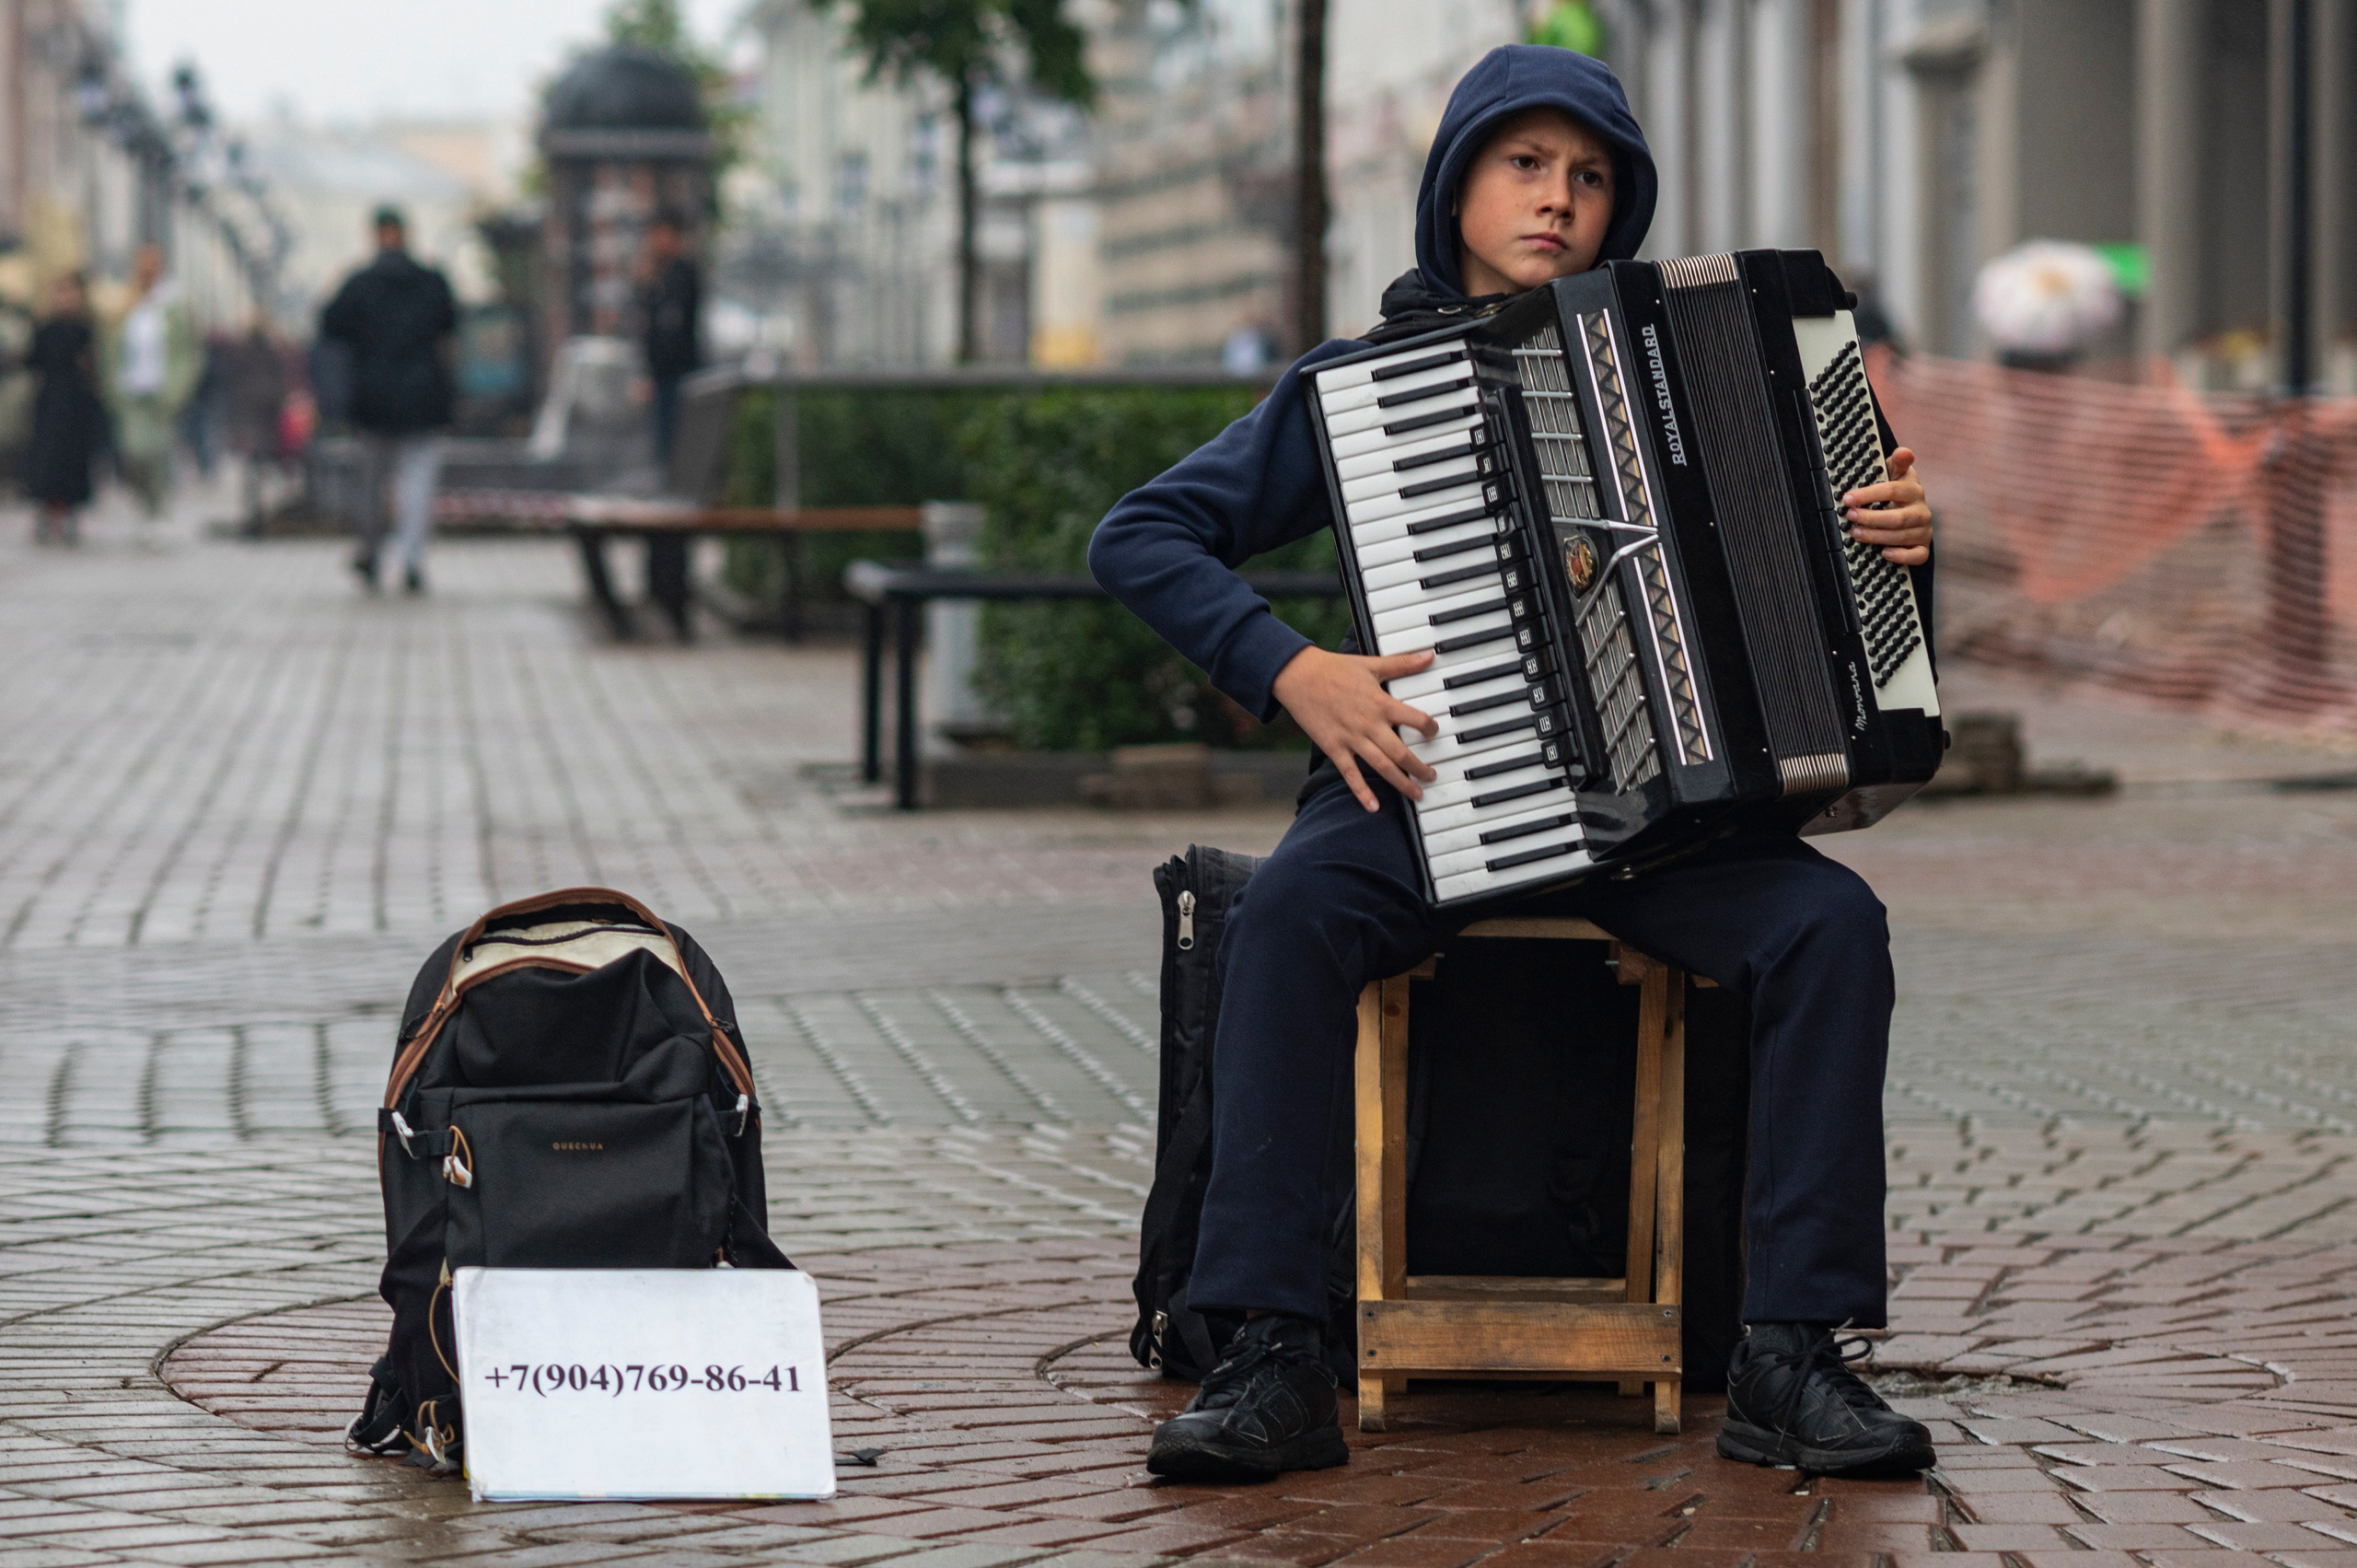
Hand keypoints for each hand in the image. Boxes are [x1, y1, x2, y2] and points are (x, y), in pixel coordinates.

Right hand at [1272, 645, 1439, 811]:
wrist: (1298, 676)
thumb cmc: (1334, 669)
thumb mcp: (1371, 663)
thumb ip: (1402, 663)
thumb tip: (1428, 655)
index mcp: (1380, 703)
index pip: (1415, 719)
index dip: (1430, 728)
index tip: (1435, 733)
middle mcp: (1369, 724)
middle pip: (1401, 753)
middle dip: (1420, 768)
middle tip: (1431, 777)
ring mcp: (1351, 738)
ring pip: (1382, 767)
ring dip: (1401, 783)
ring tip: (1416, 794)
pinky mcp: (1334, 748)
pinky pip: (1350, 774)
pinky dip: (1362, 792)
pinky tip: (1373, 806)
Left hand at [1842, 446, 1932, 565]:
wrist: (1912, 514)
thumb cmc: (1897, 493)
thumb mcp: (1896, 473)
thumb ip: (1898, 462)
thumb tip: (1904, 451)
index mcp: (1913, 490)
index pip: (1892, 490)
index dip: (1869, 494)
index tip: (1848, 498)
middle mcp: (1921, 511)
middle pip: (1897, 517)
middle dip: (1871, 518)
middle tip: (1850, 517)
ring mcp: (1924, 530)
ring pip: (1902, 536)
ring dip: (1876, 536)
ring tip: (1855, 533)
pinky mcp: (1923, 547)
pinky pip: (1918, 555)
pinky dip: (1901, 555)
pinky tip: (1884, 553)